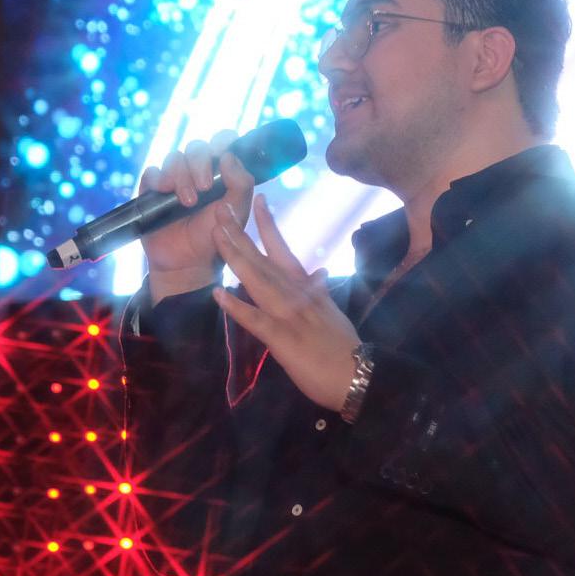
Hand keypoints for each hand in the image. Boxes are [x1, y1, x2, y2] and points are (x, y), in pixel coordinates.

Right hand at [139, 130, 254, 298]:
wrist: (189, 263)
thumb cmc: (216, 238)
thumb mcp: (237, 212)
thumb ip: (242, 184)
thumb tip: (228, 156)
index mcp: (221, 173)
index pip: (222, 142)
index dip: (222, 141)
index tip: (222, 153)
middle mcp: (197, 172)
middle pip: (196, 147)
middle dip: (200, 163)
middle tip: (204, 187)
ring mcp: (174, 180)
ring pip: (174, 158)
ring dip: (181, 176)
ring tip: (187, 202)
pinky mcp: (153, 191)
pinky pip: (152, 171)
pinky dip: (158, 178)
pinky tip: (164, 192)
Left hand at [210, 195, 359, 411]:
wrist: (358, 376)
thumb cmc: (344, 349)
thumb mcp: (333, 312)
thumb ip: (321, 292)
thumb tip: (320, 273)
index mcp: (307, 288)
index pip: (284, 250)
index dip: (268, 225)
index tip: (257, 199)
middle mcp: (296, 294)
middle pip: (264, 259)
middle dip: (241, 233)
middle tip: (221, 207)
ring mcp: (289, 315)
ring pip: (258, 280)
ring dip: (236, 256)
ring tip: (216, 234)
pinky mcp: (283, 339)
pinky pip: (256, 320)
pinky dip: (237, 306)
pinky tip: (218, 293)